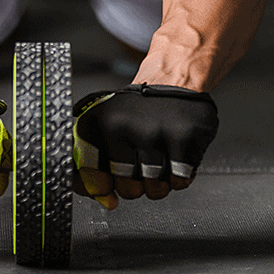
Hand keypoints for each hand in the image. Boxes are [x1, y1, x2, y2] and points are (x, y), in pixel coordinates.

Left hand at [72, 83, 217, 207]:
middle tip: (139, 168)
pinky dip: (180, 176)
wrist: (174, 81)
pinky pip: (180, 181)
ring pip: (155, 188)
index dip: (100, 187)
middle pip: (127, 189)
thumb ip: (91, 157)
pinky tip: (175, 156)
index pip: (90, 173)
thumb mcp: (104, 121)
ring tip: (159, 160)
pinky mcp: (184, 137)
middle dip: (135, 187)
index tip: (107, 189)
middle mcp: (124, 125)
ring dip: (159, 183)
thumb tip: (94, 193)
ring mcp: (155, 131)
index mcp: (99, 122)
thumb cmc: (138, 109)